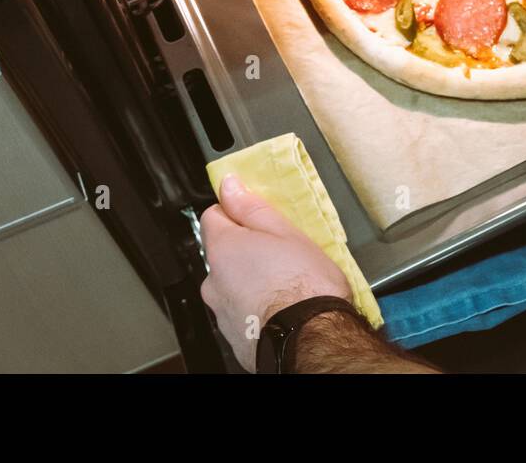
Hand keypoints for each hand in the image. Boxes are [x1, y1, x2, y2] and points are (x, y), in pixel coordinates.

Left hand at [199, 174, 351, 371]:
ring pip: (232, 285)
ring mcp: (222, 312)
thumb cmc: (305, 286)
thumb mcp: (285, 233)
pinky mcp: (235, 337)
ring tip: (286, 284)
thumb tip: (230, 186)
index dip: (236, 211)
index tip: (256, 216)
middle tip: (281, 252)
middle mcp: (214, 281)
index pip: (213, 215)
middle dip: (247, 250)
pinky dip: (257, 309)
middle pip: (223, 253)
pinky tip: (282, 308)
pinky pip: (242, 313)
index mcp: (223, 249)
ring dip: (252, 281)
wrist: (312, 339)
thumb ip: (251, 208)